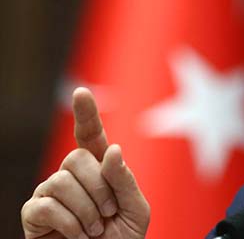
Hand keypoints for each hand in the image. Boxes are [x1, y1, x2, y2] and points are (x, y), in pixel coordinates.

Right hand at [21, 88, 149, 238]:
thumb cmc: (122, 238)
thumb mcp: (135, 209)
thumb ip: (125, 180)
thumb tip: (112, 150)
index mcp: (100, 169)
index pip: (90, 135)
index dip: (85, 114)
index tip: (81, 92)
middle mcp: (72, 175)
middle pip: (76, 157)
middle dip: (99, 187)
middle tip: (109, 214)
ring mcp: (51, 192)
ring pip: (60, 180)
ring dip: (86, 210)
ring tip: (95, 230)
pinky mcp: (34, 214)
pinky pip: (44, 205)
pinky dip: (69, 223)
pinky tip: (77, 236)